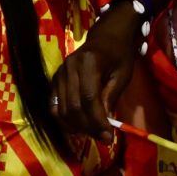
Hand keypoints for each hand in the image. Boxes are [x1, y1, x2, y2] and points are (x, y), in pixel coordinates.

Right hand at [50, 0, 145, 143]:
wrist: (105, 37)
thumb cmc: (119, 54)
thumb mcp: (123, 74)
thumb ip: (111, 96)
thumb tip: (104, 124)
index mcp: (89, 62)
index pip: (89, 98)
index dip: (97, 120)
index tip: (108, 137)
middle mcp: (69, 67)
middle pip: (73, 106)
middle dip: (88, 127)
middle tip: (102, 138)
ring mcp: (58, 73)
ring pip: (61, 109)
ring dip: (76, 126)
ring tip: (92, 134)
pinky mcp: (54, 80)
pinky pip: (54, 106)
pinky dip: (64, 120)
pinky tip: (77, 127)